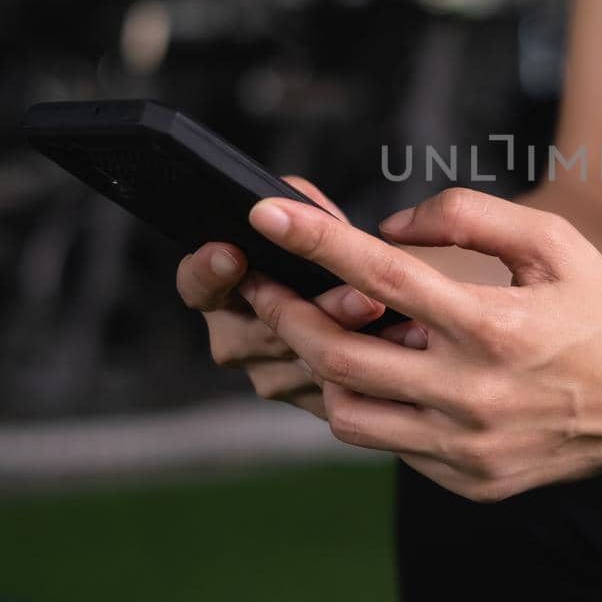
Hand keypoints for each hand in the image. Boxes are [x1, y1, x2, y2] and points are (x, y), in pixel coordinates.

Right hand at [175, 176, 395, 418]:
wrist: (381, 315)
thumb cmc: (339, 260)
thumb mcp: (321, 227)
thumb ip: (303, 208)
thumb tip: (289, 199)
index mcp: (224, 292)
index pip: (197, 286)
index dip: (208, 271)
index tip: (231, 252)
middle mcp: (239, 338)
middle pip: (264, 330)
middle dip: (318, 311)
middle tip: (362, 296)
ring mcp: (273, 375)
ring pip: (306, 363)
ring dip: (353, 338)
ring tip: (391, 316)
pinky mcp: (312, 402)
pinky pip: (336, 391)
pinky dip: (372, 367)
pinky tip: (404, 345)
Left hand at [238, 187, 601, 501]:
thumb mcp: (554, 242)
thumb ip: (468, 215)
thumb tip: (389, 227)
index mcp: (496, 327)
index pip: (381, 277)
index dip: (315, 241)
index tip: (265, 215)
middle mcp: (475, 395)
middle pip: (340, 359)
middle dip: (286, 316)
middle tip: (264, 287)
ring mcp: (470, 449)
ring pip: (349, 415)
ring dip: (324, 371)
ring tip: (322, 335)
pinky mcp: (471, 483)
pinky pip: (393, 446)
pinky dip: (377, 407)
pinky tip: (389, 377)